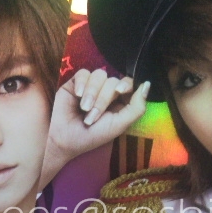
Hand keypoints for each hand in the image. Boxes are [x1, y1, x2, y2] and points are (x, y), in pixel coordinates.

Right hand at [41, 70, 149, 187]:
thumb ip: (137, 107)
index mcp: (120, 102)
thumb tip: (147, 84)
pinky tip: (77, 95)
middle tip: (92, 116)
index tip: (119, 91)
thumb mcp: (119, 125)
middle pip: (113, 81)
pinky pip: (84, 73)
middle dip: (103, 99)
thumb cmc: (92, 136)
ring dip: (92, 93)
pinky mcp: (76, 83)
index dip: (126, 84)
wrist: (64, 139)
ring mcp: (91, 87)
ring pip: (99, 75)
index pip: (129, 84)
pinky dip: (82, 83)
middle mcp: (107, 93)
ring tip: (83, 109)